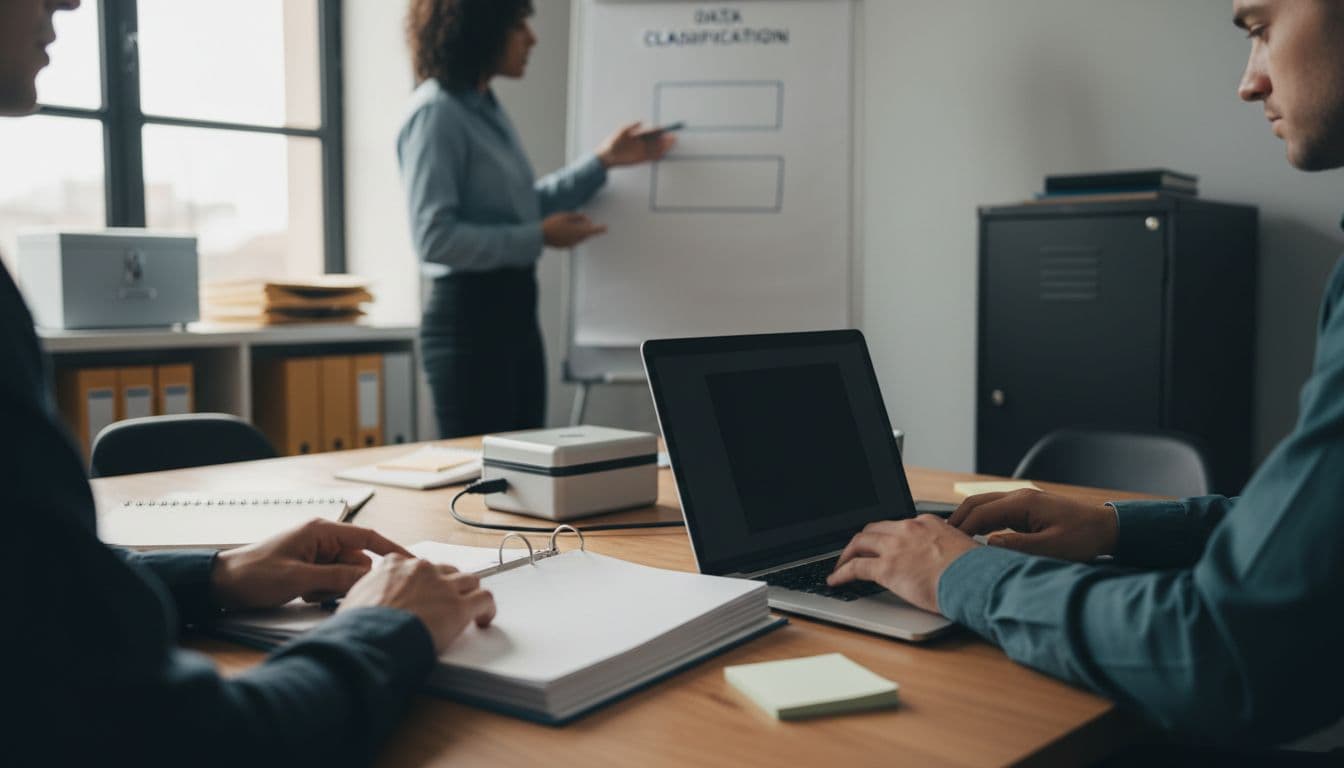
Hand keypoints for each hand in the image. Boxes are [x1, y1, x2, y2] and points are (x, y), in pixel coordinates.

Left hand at [211, 519, 409, 610]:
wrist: (221, 584)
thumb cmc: (254, 574)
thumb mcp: (298, 578)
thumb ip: (337, 577)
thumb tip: (369, 577)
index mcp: (322, 530)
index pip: (368, 537)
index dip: (392, 549)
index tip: (412, 562)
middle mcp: (322, 538)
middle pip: (358, 560)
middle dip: (349, 580)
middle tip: (326, 593)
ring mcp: (316, 553)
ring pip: (345, 573)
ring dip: (333, 588)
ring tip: (309, 594)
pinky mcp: (309, 568)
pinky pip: (331, 580)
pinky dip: (323, 591)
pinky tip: (304, 596)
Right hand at [339, 554, 495, 653]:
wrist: (368, 640)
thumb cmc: (357, 627)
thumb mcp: (353, 601)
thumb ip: (367, 596)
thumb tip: (362, 607)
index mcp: (394, 565)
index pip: (417, 566)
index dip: (424, 581)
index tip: (425, 591)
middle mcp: (422, 570)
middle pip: (447, 571)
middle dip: (449, 586)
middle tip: (449, 602)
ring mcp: (442, 586)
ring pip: (470, 580)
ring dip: (470, 594)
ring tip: (472, 609)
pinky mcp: (459, 606)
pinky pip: (485, 599)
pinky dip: (487, 609)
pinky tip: (484, 620)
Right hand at [542, 212, 606, 247]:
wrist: (539, 236)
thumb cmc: (552, 223)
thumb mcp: (565, 216)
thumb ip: (578, 217)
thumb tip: (586, 219)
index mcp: (577, 231)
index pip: (592, 230)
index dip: (599, 229)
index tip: (605, 228)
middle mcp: (576, 240)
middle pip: (586, 234)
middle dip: (587, 227)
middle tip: (584, 220)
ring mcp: (571, 244)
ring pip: (580, 237)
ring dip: (579, 231)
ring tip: (569, 224)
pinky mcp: (565, 247)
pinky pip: (572, 240)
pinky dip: (572, 235)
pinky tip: (563, 230)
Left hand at [596, 121, 675, 167]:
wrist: (606, 156)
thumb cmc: (612, 142)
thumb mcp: (621, 131)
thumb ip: (631, 126)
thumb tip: (642, 121)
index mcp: (638, 134)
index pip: (651, 131)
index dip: (658, 130)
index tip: (664, 128)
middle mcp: (641, 142)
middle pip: (656, 140)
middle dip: (664, 138)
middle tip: (672, 136)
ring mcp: (642, 151)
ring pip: (656, 148)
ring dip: (664, 146)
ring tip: (672, 142)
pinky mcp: (641, 159)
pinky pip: (652, 157)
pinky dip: (659, 155)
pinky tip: (665, 152)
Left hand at [826, 515, 978, 613]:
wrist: (977, 579)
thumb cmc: (977, 571)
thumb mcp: (963, 550)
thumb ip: (947, 550)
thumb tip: (947, 562)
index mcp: (927, 523)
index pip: (898, 524)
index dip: (885, 535)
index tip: (880, 543)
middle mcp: (908, 529)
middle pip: (874, 529)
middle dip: (861, 540)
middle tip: (855, 552)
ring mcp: (895, 547)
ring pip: (859, 543)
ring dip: (846, 554)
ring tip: (840, 565)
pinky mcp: (887, 568)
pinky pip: (855, 567)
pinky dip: (841, 573)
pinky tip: (835, 580)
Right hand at [947, 489, 1116, 561]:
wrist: (1106, 528)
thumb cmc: (1083, 538)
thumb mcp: (1051, 548)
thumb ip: (1018, 546)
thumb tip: (989, 544)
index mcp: (1023, 503)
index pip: (981, 513)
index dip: (962, 527)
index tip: (947, 542)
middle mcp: (1019, 497)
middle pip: (977, 502)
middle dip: (957, 518)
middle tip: (941, 537)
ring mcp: (1022, 500)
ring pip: (984, 504)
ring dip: (968, 518)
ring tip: (953, 537)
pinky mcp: (1027, 508)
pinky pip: (996, 510)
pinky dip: (981, 520)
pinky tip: (976, 535)